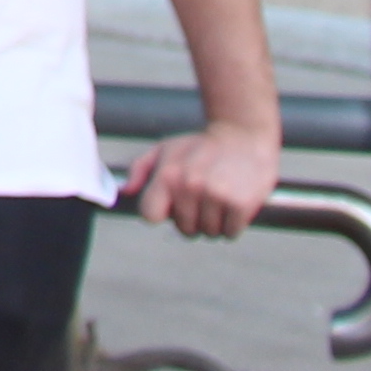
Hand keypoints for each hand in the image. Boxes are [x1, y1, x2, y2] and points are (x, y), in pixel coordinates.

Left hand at [124, 117, 281, 238]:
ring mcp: (215, 195)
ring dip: (214, 222)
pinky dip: (232, 224)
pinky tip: (233, 203)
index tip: (172, 205)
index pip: (150, 215)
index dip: (162, 214)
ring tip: (219, 197)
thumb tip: (126, 191)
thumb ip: (140, 169)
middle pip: (184, 229)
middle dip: (193, 218)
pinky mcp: (239, 204)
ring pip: (208, 233)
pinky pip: (230, 233)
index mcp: (168, 174)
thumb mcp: (166, 149)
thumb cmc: (201, 146)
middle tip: (203, 196)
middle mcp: (189, 185)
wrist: (244, 137)